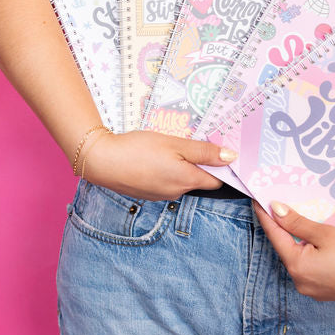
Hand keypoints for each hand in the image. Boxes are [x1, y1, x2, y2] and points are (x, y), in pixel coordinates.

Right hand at [80, 130, 236, 201]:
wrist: (102, 161)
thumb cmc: (139, 149)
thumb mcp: (175, 144)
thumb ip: (203, 151)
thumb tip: (231, 157)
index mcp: (187, 180)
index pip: (217, 180)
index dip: (220, 165)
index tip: (217, 148)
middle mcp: (177, 192)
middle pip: (198, 178)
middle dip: (197, 161)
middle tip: (187, 140)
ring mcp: (161, 195)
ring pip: (180, 179)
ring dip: (179, 164)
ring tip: (166, 145)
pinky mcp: (148, 193)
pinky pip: (164, 181)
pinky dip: (164, 169)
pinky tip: (152, 156)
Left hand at [253, 201, 334, 301]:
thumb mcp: (325, 233)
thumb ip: (297, 223)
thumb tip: (275, 210)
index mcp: (297, 267)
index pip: (275, 236)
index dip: (265, 216)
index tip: (256, 200)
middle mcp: (301, 282)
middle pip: (286, 248)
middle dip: (283, 227)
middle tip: (278, 204)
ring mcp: (313, 290)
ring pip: (298, 257)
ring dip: (297, 240)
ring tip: (297, 219)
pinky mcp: (325, 291)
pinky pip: (310, 267)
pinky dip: (310, 252)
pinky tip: (315, 240)